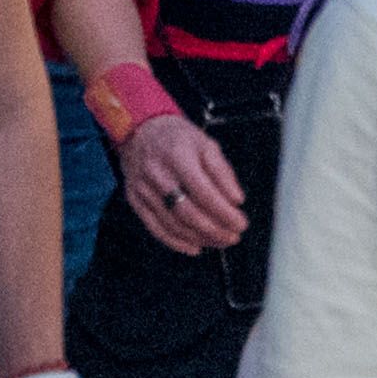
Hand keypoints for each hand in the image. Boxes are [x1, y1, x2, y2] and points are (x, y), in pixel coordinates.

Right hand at [120, 108, 248, 251]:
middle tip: (233, 236)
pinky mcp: (135, 200)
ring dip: (200, 238)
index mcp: (179, 155)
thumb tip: (236, 199)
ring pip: (173, 224)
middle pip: (187, 212)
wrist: (141, 131)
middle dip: (214, 230)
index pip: (204, 191)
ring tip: (219, 241)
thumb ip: (222, 172)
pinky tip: (194, 247)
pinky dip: (176, 242)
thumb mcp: (206, 143)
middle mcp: (158, 174)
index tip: (240, 222)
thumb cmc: (177, 138)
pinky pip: (155, 228)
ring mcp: (143, 189)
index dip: (224, 212)